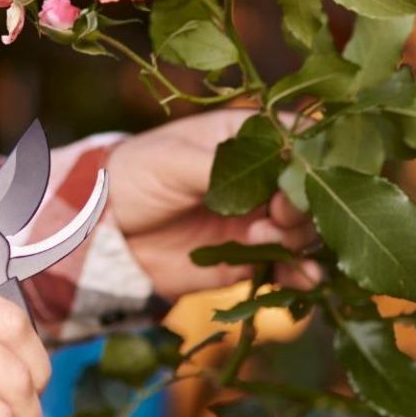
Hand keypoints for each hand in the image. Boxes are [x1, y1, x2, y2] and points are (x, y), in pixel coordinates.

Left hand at [105, 109, 321, 299]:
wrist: (104, 233)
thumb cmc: (134, 176)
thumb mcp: (174, 160)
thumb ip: (224, 167)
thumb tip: (277, 172)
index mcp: (246, 137)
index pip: (299, 138)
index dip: (311, 157)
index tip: (300, 174)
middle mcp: (260, 178)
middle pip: (308, 188)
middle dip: (302, 204)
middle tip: (277, 214)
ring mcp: (257, 219)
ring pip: (303, 230)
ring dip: (298, 238)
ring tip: (263, 240)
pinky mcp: (249, 258)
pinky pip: (287, 267)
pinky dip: (301, 274)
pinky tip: (303, 279)